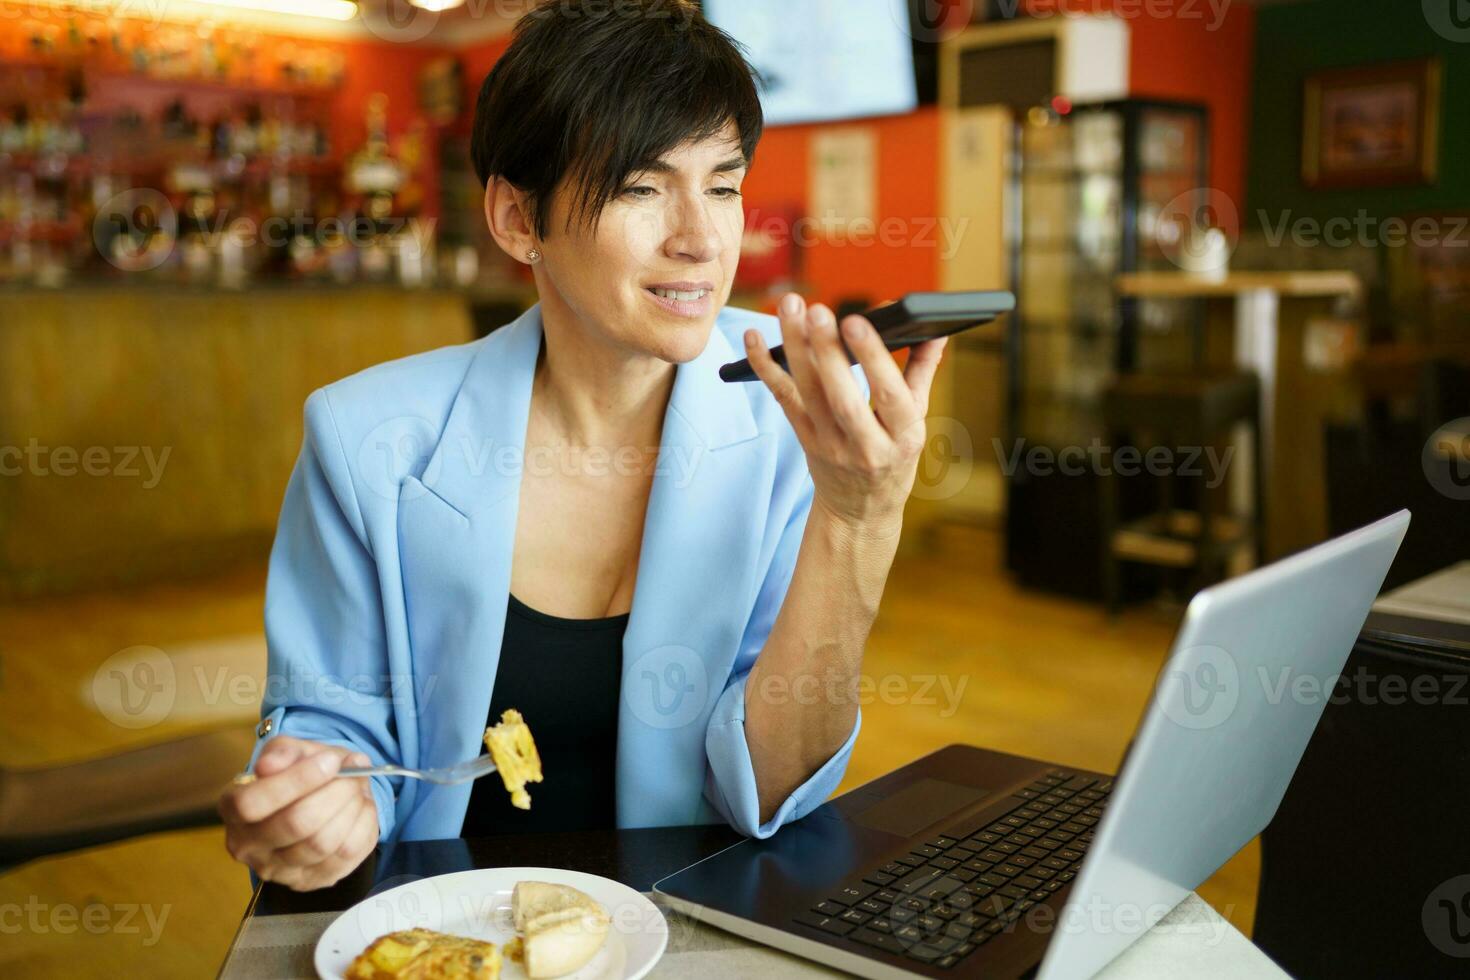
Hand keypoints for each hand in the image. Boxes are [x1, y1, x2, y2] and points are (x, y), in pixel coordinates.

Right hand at [218, 736, 378, 891]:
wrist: (318, 798)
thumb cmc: (299, 772)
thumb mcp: (290, 751)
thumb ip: (283, 752)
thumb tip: (270, 765)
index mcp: (232, 808)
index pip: (252, 803)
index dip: (296, 781)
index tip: (330, 761)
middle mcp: (247, 846)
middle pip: (295, 824)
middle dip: (335, 792)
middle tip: (353, 773)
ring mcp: (278, 871)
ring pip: (323, 843)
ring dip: (351, 808)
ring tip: (357, 788)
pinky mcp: (310, 881)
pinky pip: (347, 855)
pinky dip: (363, 825)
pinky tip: (360, 808)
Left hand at [744, 293, 946, 533]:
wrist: (860, 511)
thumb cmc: (893, 457)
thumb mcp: (916, 422)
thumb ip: (922, 373)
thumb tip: (936, 329)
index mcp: (903, 437)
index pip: (889, 395)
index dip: (873, 358)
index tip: (857, 321)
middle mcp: (865, 445)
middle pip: (841, 396)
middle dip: (828, 351)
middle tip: (817, 310)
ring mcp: (829, 444)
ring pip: (808, 393)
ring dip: (796, 347)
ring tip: (790, 307)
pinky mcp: (804, 438)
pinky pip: (783, 398)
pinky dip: (766, 367)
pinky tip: (754, 339)